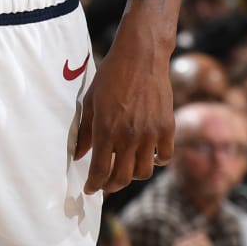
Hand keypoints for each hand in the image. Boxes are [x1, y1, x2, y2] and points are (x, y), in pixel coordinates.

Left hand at [74, 32, 172, 193]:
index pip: (100, 170)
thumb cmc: (111, 75)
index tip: (90, 189)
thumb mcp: (91, 101)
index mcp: (106, 129)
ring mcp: (151, 133)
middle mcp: (130, 135)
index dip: (94, 184)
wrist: (141, 56)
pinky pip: (164, 157)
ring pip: (144, 172)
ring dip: (132, 176)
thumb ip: (85, 131)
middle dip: (111, 186)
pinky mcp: (167, 127)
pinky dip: (155, 161)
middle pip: (123, 177)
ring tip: (124, 170)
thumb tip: (79, 155)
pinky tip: (146, 156)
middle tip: (105, 186)